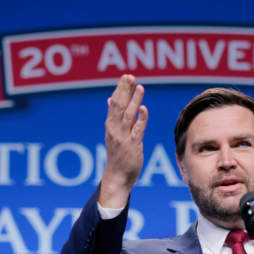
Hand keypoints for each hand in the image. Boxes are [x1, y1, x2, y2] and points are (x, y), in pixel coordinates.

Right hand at [99, 74, 147, 208]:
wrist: (117, 177)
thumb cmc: (117, 155)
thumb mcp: (112, 134)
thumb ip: (113, 116)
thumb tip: (109, 100)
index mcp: (110, 125)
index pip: (114, 103)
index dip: (120, 90)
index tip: (125, 77)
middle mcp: (115, 130)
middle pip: (119, 106)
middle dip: (125, 91)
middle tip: (129, 76)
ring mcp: (123, 138)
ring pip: (128, 116)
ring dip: (134, 101)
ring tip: (140, 87)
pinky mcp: (132, 146)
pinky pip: (137, 131)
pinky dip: (140, 119)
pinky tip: (144, 108)